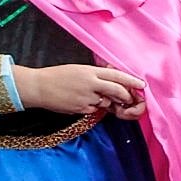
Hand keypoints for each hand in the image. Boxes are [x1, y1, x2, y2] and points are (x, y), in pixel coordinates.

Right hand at [13, 64, 144, 116]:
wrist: (38, 87)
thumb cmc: (57, 76)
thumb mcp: (78, 70)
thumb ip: (95, 75)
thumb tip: (112, 81)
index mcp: (90, 71)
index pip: (117, 75)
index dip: (131, 81)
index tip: (142, 84)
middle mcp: (91, 84)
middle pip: (117, 90)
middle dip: (126, 95)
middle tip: (128, 98)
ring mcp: (86, 97)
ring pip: (106, 102)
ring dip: (105, 102)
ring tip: (86, 95)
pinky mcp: (81, 109)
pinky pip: (94, 110)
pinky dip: (92, 107)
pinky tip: (78, 101)